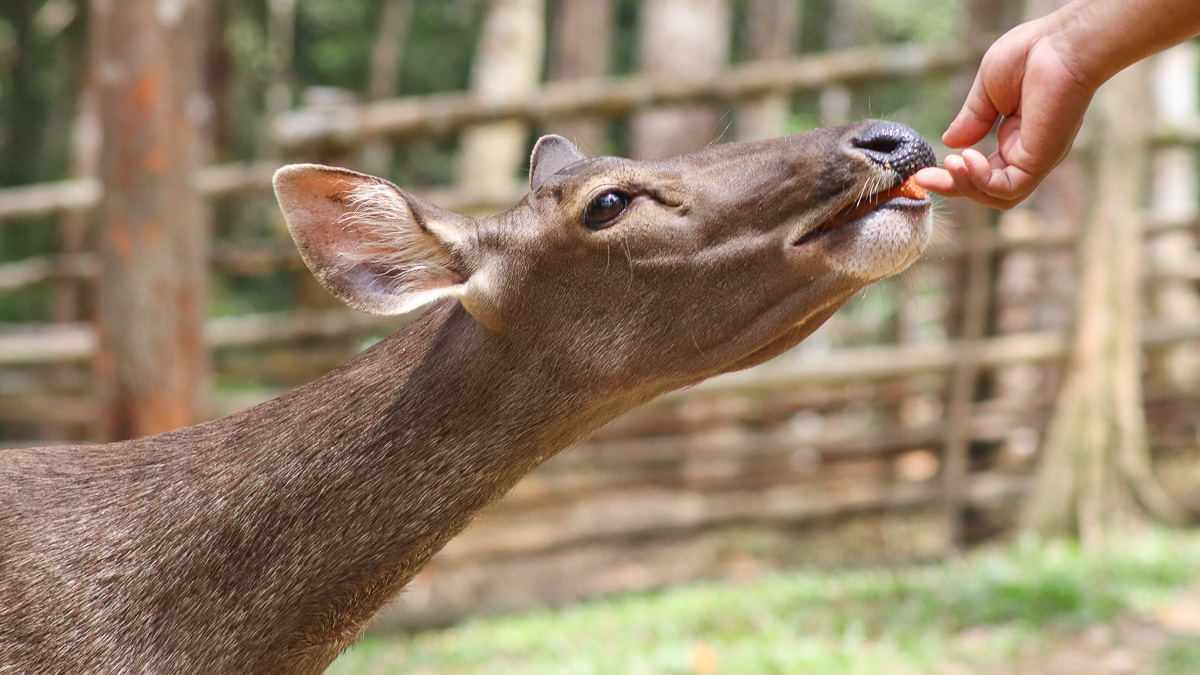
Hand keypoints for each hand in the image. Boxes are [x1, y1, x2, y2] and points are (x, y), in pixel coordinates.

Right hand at [915, 18, 1099, 208]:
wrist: (1060, 43)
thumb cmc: (1031, 54)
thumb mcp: (987, 89)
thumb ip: (972, 118)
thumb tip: (951, 142)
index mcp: (1018, 137)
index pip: (983, 170)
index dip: (954, 175)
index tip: (924, 173)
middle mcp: (1029, 152)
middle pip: (988, 190)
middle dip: (953, 187)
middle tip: (923, 179)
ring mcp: (1037, 158)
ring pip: (999, 196)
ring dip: (967, 187)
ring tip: (950, 164)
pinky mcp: (1042, 160)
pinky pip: (1007, 188)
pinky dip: (982, 180)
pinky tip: (967, 157)